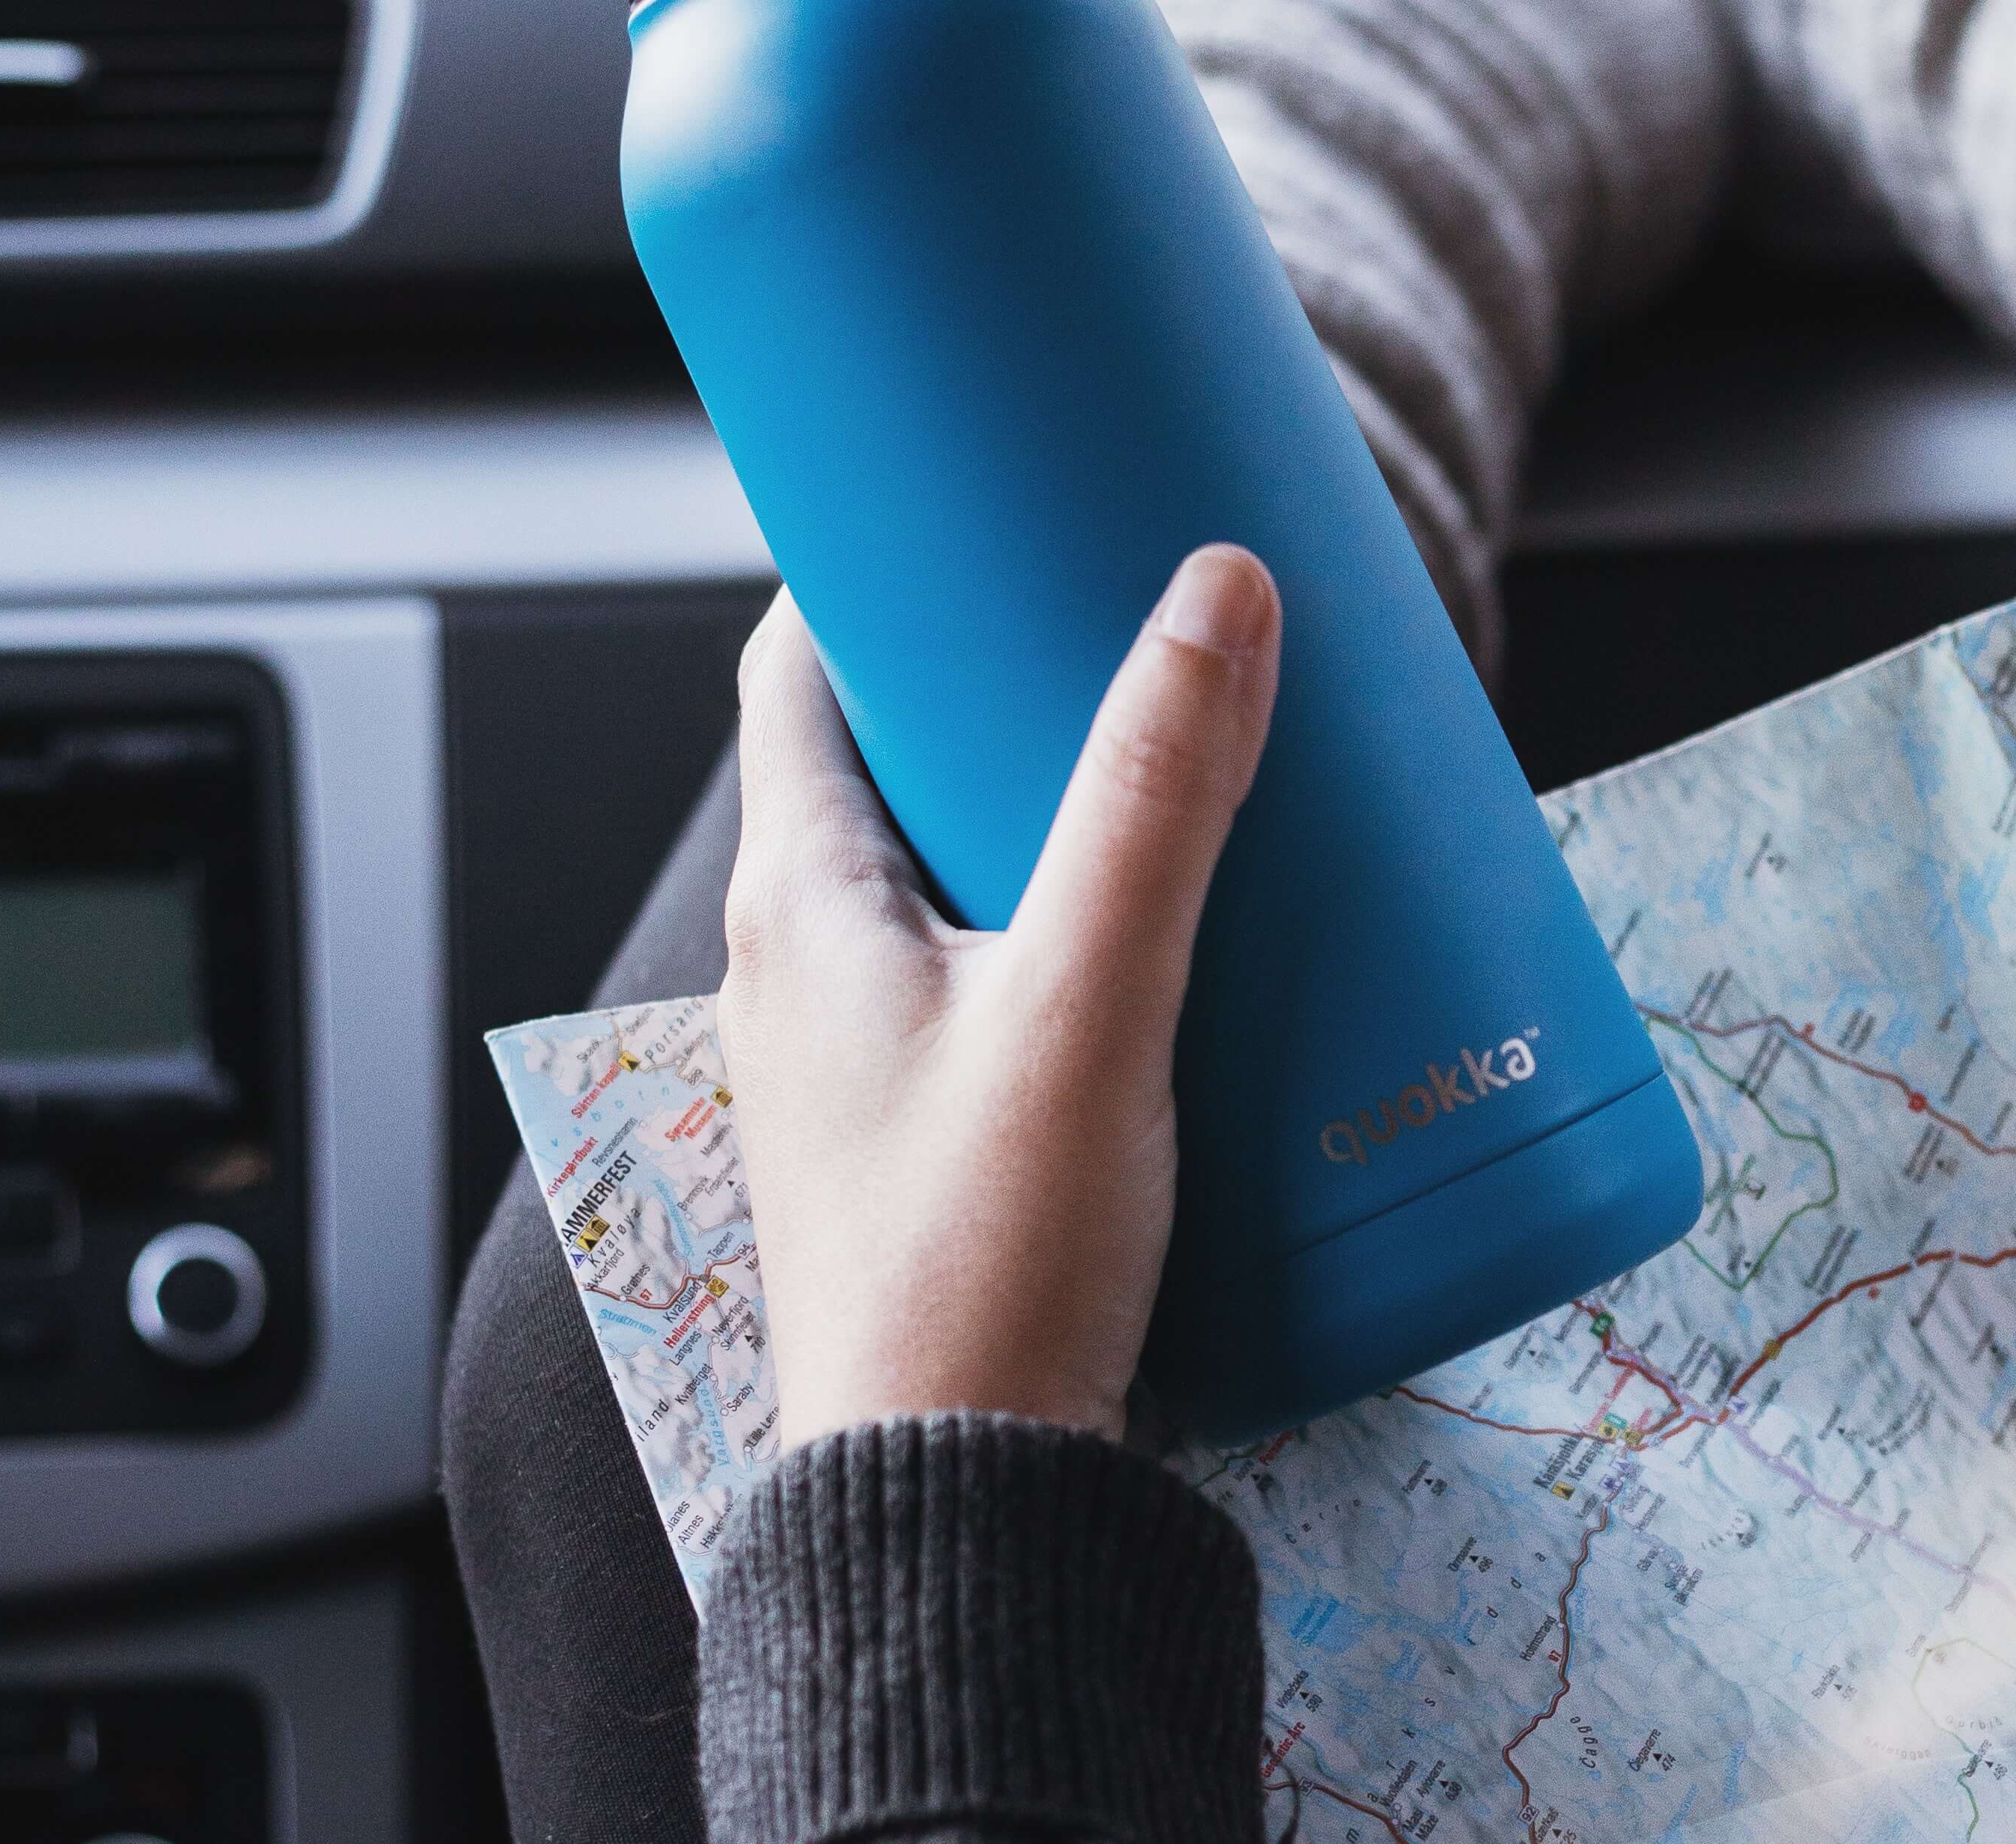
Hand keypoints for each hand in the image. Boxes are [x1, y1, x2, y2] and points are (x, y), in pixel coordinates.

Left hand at [717, 547, 1279, 1448]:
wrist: (963, 1509)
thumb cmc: (980, 1264)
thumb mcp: (1089, 998)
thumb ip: (1157, 797)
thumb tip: (1216, 589)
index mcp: (799, 900)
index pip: (799, 669)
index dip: (875, 568)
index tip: (988, 505)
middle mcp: (809, 962)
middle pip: (894, 756)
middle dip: (1009, 677)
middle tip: (1140, 618)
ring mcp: (868, 1050)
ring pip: (957, 862)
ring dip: (1057, 798)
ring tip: (1189, 755)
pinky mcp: (939, 1122)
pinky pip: (1000, 957)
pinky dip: (1078, 902)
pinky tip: (1186, 919)